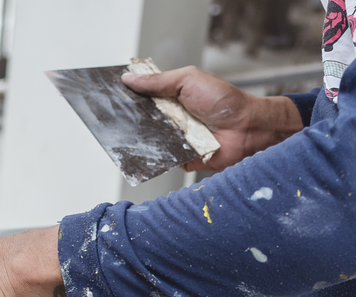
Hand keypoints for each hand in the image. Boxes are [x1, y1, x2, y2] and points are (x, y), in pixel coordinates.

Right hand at [121, 66, 303, 171]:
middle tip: (112, 114)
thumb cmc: (224, 100)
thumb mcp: (188, 80)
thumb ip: (158, 81)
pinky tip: (143, 150)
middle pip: (141, 119)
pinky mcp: (179, 158)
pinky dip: (153, 155)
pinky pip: (161, 158)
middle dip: (128, 117)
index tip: (110, 93)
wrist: (246, 128)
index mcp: (172, 96)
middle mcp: (171, 118)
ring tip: (123, 131)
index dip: (128, 95)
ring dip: (140, 136)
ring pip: (148, 139)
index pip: (143, 96)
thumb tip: (128, 78)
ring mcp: (174, 138)